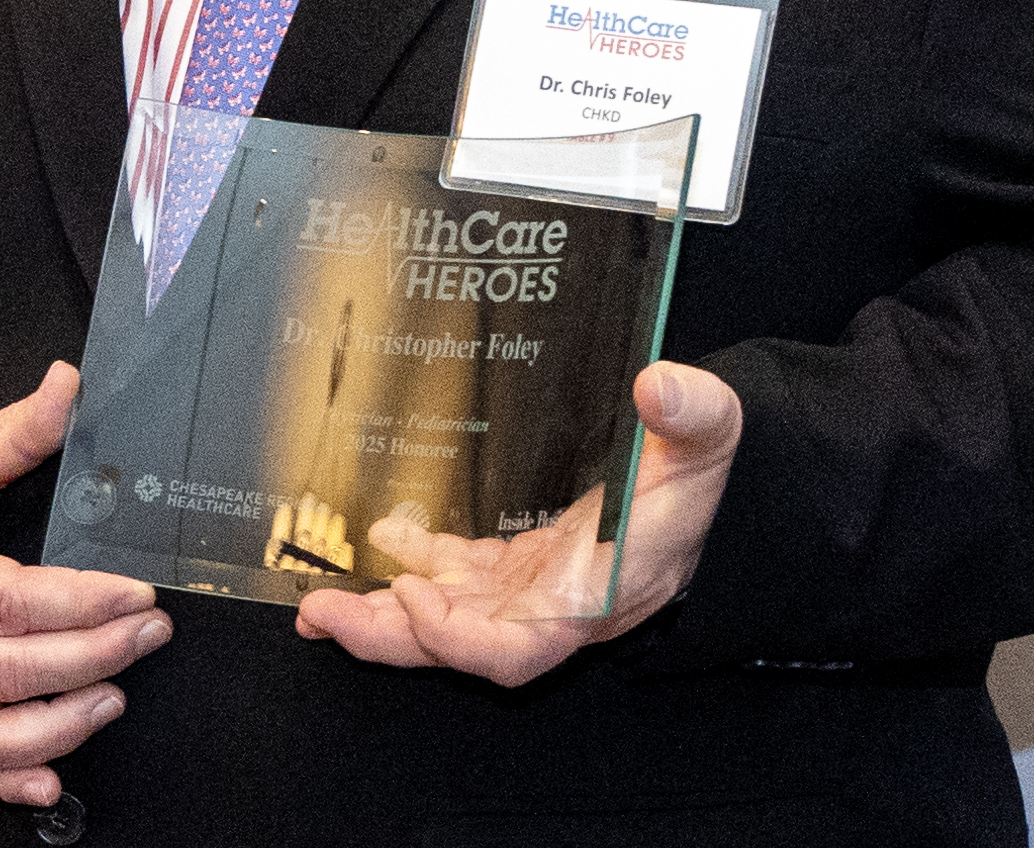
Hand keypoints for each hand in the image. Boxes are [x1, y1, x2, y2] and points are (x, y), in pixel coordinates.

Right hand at [0, 361, 171, 807]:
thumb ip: (15, 434)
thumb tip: (68, 383)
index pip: (8, 599)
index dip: (80, 601)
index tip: (137, 592)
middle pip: (10, 667)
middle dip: (94, 653)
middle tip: (152, 633)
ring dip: (63, 722)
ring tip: (118, 695)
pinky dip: (8, 781)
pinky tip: (53, 781)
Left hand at [294, 360, 739, 686]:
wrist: (698, 485)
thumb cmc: (701, 472)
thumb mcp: (710, 436)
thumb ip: (693, 414)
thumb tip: (660, 386)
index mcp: (595, 590)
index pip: (519, 647)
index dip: (459, 637)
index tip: (415, 596)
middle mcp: (555, 603)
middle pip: (463, 644)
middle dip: (390, 636)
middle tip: (323, 614)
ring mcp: (532, 588)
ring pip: (448, 617)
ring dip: (385, 612)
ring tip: (323, 601)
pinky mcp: (519, 566)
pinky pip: (455, 578)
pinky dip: (414, 564)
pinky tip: (384, 538)